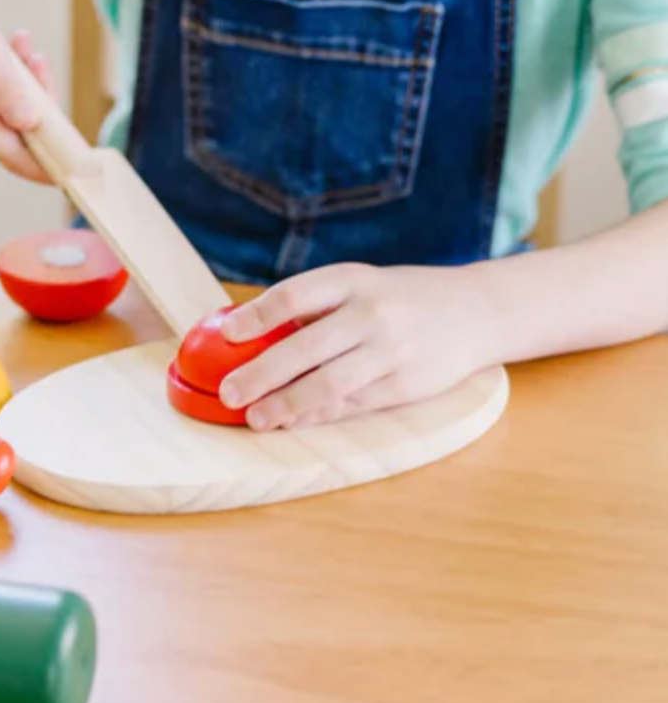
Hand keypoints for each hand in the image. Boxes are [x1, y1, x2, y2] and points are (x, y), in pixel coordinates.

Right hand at [0, 0, 56, 182]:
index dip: (51, 165)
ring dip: (24, 83)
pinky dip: (7, 81)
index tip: (82, 169)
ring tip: (19, 43)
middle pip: (19, 133)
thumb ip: (8, 88)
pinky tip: (8, 51)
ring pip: (10, 115)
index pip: (16, 157)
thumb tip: (31, 125)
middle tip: (35, 56)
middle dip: (39, 98)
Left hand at [214, 263, 498, 429]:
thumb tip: (249, 336)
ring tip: (255, 418)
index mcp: (351, 280)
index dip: (257, 315)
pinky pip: (353, 405)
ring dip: (287, 405)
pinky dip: (318, 415)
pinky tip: (292, 421)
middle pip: (306, 347)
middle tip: (228, 392)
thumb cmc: (397, 298)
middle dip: (262, 373)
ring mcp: (391, 351)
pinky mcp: (406, 385)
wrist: (474, 310)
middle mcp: (370, 313)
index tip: (227, 333)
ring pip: (330, 384)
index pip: (294, 295)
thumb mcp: (358, 284)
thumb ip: (313, 307)